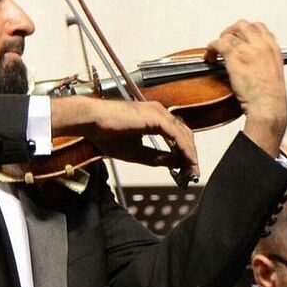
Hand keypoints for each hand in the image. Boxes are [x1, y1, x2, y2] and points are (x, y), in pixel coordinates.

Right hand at [50, 96, 198, 178]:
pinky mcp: (156, 118)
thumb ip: (156, 158)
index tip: (186, 169)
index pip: (176, 135)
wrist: (93, 121)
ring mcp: (159, 113)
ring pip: (184, 135)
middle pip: (184, 134)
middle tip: (193, 172)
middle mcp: (159, 113)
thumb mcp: (136, 153)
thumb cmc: (106, 134)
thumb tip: (176, 163)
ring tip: (192, 170)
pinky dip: (184, 149)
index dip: (184, 152)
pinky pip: (177, 136)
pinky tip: (188, 161)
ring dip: (190, 153)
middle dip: (190, 154)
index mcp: (154, 118)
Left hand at [205, 20, 286, 156]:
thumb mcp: (274, 73)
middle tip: (225, 40)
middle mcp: (261, 45)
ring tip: (215, 50)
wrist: (268, 105)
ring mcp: (248, 50)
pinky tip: (209, 56)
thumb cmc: (270, 97)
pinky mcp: (235, 58)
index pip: (259, 28)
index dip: (246, 30)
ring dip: (220, 39)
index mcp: (272, 48)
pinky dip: (211, 47)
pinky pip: (220, 44)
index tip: (239, 37)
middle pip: (243, 25)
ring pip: (230, 34)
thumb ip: (265, 63)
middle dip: (231, 31)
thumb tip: (255, 64)